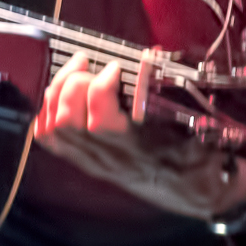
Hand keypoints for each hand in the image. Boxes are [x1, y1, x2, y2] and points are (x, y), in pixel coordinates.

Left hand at [34, 51, 245, 221]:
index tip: (116, 67)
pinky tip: (61, 92)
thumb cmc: (199, 151)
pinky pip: (48, 138)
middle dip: (73, 83)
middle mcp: (110, 157)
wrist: (195, 188)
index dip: (101, 87)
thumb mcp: (198, 122)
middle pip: (67, 121)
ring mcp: (93, 161)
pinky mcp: (84, 161)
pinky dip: (46, 111)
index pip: (99, 121)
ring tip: (75, 71)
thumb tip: (149, 57)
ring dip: (58, 91)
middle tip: (88, 63)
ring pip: (53, 127)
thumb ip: (173, 91)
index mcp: (139, 147)